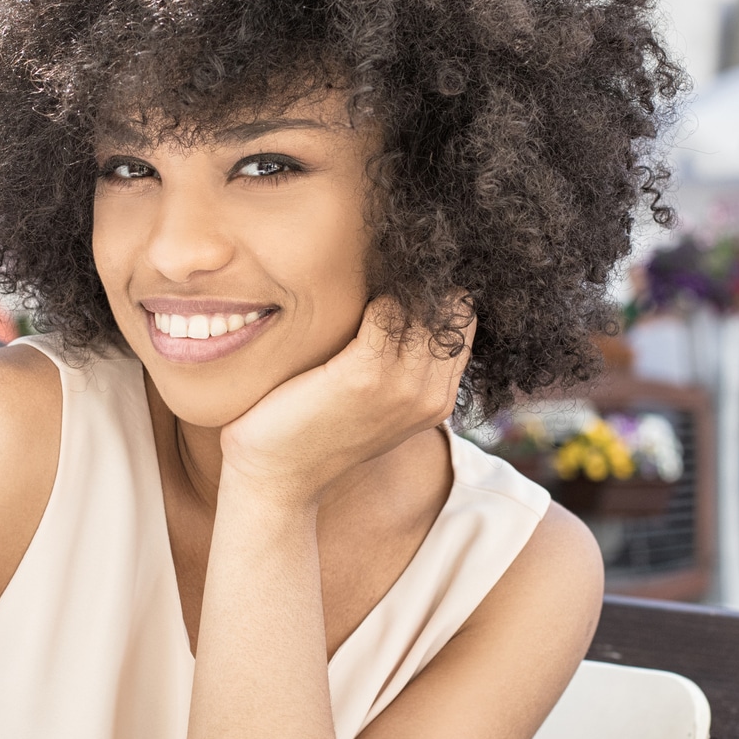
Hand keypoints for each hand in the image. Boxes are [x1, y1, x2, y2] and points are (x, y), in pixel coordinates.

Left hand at [220, 295, 472, 507]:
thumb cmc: (315, 429)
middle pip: (449, 308)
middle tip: (385, 262)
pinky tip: (342, 298)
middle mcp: (428, 396)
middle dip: (421, 280)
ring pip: (421, 306)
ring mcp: (401, 388)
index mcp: (437, 401)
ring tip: (364, 273)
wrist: (276, 477)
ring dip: (395, 282)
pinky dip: (368, 294)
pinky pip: (384, 311)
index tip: (405, 274)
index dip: (437, 292)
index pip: (463, 321)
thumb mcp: (374, 401)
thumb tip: (404, 304)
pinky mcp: (364, 377)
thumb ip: (400, 366)